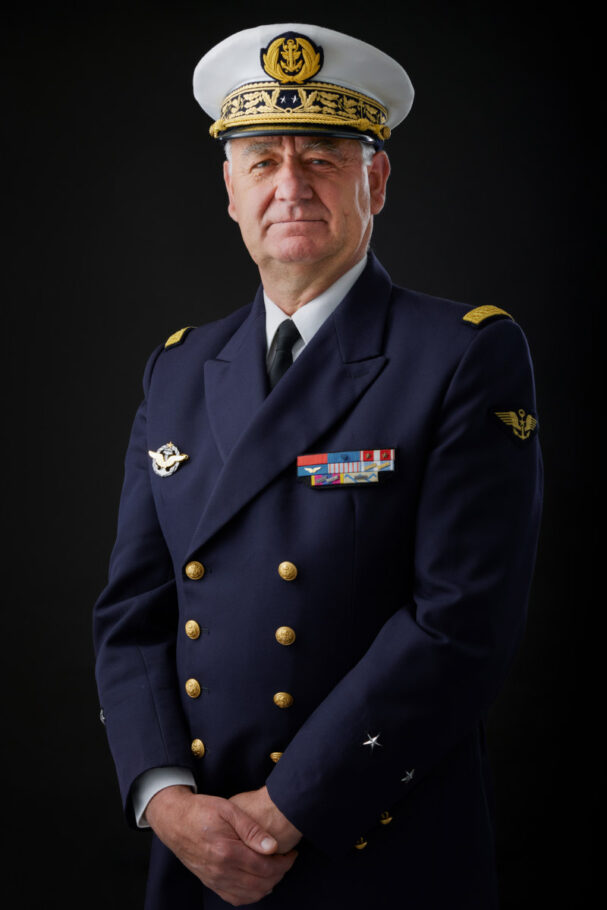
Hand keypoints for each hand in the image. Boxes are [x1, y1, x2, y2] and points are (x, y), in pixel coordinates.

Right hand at [145, 785, 297, 905]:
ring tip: (275, 869)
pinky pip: (235, 898)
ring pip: (250, 894)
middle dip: (279, 874)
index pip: (264, 867)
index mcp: (227, 851)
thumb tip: (272, 847)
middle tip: (286, 860)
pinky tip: (258, 881)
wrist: (174, 821)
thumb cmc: (201, 811)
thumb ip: (251, 829)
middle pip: (260, 884)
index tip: (291, 853)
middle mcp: (220, 871)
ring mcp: (214, 880)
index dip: (284, 863)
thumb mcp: (228, 809)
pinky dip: (251, 894)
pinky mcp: (210, 883)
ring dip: (268, 885)